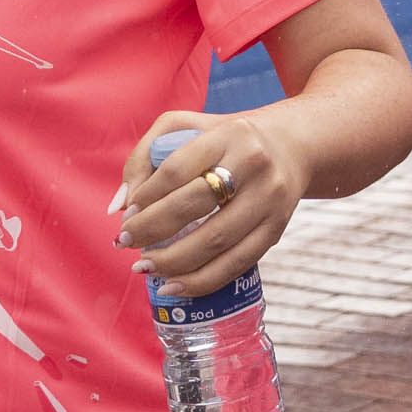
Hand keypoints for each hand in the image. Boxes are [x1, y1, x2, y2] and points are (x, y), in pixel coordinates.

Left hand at [115, 107, 311, 300]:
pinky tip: (173, 285)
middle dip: (152, 230)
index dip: (146, 197)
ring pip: (216, 241)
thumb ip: (145, 157)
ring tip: (143, 266)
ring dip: (172, 261)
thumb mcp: (185, 126)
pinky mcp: (277, 230)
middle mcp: (254, 165)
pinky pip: (236, 264)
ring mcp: (270, 200)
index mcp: (229, 135)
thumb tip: (119, 206)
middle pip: (195, 206)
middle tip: (125, 241)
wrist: (292, 146)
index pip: (178, 169)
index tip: (127, 214)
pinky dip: (201, 281)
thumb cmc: (226, 139)